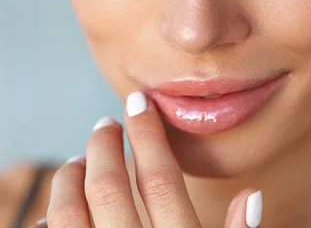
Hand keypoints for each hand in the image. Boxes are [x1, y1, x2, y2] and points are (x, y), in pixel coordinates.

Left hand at [35, 92, 261, 227]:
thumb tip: (254, 194)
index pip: (161, 178)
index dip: (148, 135)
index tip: (139, 104)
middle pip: (110, 188)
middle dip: (104, 147)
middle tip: (105, 124)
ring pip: (70, 215)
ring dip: (68, 179)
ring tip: (76, 161)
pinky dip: (48, 224)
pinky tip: (54, 212)